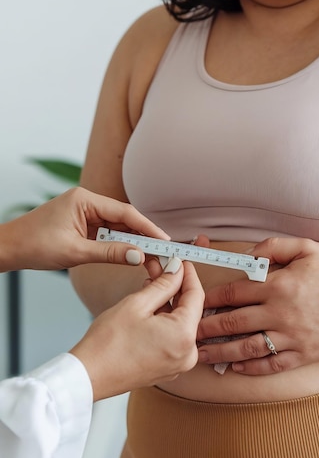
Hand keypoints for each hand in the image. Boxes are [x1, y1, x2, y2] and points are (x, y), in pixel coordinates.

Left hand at [0, 187, 169, 271]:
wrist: (10, 248)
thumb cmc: (34, 245)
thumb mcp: (76, 252)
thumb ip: (110, 253)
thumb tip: (139, 256)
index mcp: (85, 200)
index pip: (125, 212)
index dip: (147, 227)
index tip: (164, 241)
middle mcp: (87, 202)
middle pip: (124, 218)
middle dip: (143, 236)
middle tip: (162, 252)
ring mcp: (85, 212)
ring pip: (117, 226)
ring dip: (132, 241)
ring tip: (151, 256)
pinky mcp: (82, 223)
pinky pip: (107, 232)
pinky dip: (119, 244)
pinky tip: (132, 254)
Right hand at [70, 260, 204, 398]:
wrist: (90, 376)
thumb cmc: (108, 343)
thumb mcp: (137, 304)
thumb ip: (163, 285)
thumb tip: (176, 270)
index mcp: (184, 336)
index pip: (196, 296)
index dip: (188, 275)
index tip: (180, 262)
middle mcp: (188, 354)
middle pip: (189, 311)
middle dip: (175, 288)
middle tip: (160, 270)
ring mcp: (179, 364)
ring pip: (181, 324)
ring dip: (168, 304)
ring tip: (150, 287)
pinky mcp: (168, 368)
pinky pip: (173, 338)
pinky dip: (165, 322)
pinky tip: (149, 309)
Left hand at [197, 237, 318, 374]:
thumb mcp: (307, 249)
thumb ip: (274, 247)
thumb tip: (248, 255)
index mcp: (278, 286)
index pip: (234, 293)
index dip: (211, 299)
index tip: (197, 303)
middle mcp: (280, 313)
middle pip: (233, 322)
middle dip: (206, 328)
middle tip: (188, 333)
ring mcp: (291, 337)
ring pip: (247, 347)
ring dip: (221, 352)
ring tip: (202, 355)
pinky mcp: (302, 354)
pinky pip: (273, 364)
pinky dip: (253, 367)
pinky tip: (237, 367)